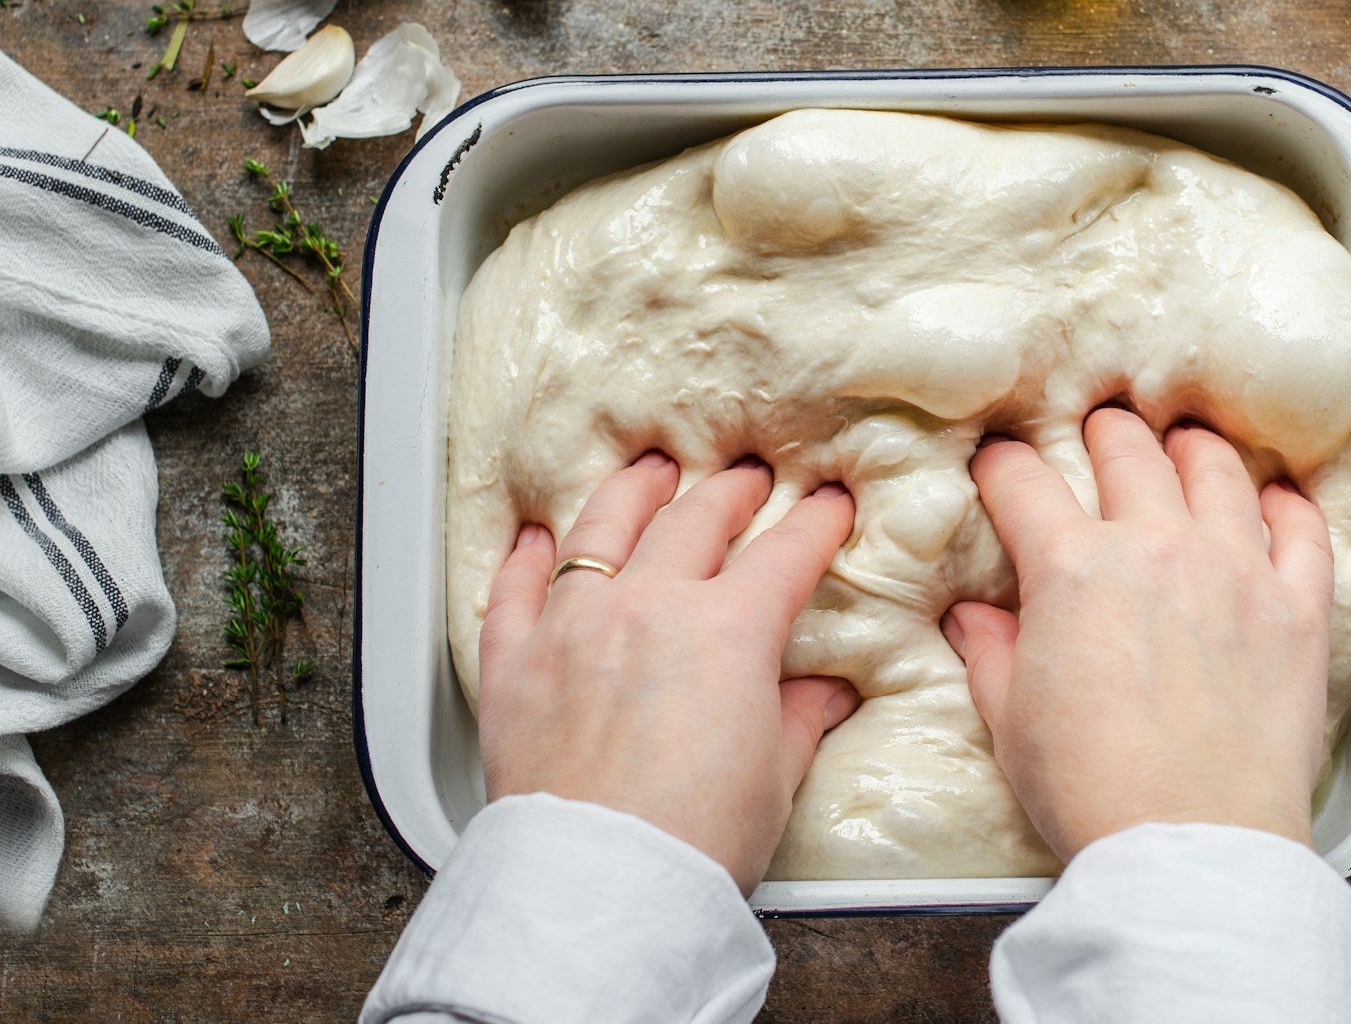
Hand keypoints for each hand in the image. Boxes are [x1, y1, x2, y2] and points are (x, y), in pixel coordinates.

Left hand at [477, 452, 857, 892]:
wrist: (604, 887)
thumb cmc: (694, 841)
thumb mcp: (774, 776)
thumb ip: (799, 717)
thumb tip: (823, 693)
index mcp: (727, 630)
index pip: (785, 554)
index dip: (816, 524)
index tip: (830, 507)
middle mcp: (647, 607)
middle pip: (693, 520)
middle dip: (729, 492)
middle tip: (745, 480)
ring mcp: (573, 626)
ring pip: (601, 529)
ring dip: (632, 492)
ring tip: (649, 472)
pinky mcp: (513, 663)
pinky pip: (514, 589)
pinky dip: (527, 556)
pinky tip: (536, 537)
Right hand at [949, 407, 1333, 859]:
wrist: (1191, 841)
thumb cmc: (1094, 790)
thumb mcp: (1013, 723)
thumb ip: (993, 655)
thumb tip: (974, 621)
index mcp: (1074, 569)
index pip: (1025, 483)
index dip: (1003, 466)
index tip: (1000, 464)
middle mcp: (1157, 548)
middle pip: (1128, 452)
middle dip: (1104, 433)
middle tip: (1100, 431)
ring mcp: (1236, 571)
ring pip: (1216, 470)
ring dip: (1192, 448)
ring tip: (1185, 443)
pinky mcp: (1297, 610)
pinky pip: (1302, 531)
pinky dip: (1288, 506)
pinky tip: (1278, 500)